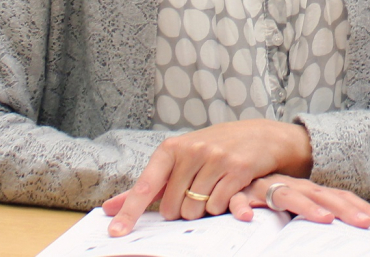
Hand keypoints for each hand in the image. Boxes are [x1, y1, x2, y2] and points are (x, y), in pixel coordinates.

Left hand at [103, 120, 311, 234]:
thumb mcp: (179, 159)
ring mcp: (214, 159)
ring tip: (209, 193)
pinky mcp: (236, 169)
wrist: (258, 136)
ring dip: (200, 211)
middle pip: (171, 206)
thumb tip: (111, 207)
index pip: (145, 186)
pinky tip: (223, 192)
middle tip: (192, 196)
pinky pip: (217, 206)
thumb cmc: (212, 149)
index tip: (116, 232)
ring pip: (194, 209)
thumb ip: (148, 185)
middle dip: (180, 211)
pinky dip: (218, 207)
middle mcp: (191, 151)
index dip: (129, 211)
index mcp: (171, 148)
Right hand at [226, 175, 369, 228]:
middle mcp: (290, 184)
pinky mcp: (240, 190)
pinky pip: (241, 198)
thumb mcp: (292, 204)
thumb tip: (343, 229)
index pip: (338, 196)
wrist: (230, 173)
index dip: (360, 207)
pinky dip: (243, 206)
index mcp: (306, 189)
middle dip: (345, 209)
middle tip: (366, 223)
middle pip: (322, 195)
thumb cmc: (264, 194)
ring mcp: (266, 186)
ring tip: (324, 219)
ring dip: (306, 207)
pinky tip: (247, 217)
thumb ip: (312, 213)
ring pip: (288, 195)